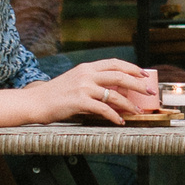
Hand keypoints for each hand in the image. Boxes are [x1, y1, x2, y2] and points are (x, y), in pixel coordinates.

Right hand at [33, 58, 159, 123]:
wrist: (36, 102)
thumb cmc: (55, 95)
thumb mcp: (75, 81)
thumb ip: (92, 82)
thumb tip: (115, 91)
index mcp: (86, 67)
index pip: (115, 63)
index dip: (132, 68)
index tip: (144, 74)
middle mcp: (86, 74)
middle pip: (119, 75)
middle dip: (138, 84)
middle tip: (149, 92)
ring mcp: (83, 87)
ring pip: (114, 94)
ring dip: (129, 105)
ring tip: (137, 112)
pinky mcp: (80, 101)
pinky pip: (104, 109)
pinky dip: (114, 116)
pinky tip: (119, 121)